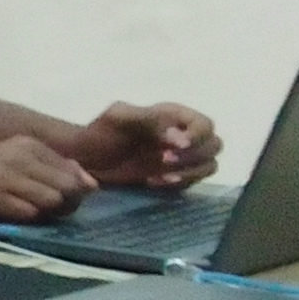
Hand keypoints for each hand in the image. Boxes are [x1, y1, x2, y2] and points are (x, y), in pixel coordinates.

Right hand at [0, 133, 97, 221]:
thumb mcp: (17, 161)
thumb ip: (56, 168)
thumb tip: (92, 185)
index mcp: (27, 144)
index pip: (71, 169)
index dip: (73, 188)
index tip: (60, 196)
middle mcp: (19, 156)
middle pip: (68, 186)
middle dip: (67, 202)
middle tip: (52, 210)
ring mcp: (6, 176)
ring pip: (53, 200)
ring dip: (48, 212)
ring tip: (32, 211)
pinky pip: (29, 213)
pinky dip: (27, 218)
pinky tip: (15, 214)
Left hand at [70, 102, 221, 190]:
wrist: (84, 157)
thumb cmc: (100, 132)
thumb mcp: (119, 118)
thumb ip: (151, 121)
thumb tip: (182, 140)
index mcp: (174, 115)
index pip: (205, 125)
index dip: (198, 137)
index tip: (176, 148)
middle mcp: (183, 135)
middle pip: (214, 145)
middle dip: (194, 156)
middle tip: (164, 161)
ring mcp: (181, 157)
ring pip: (209, 165)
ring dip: (190, 173)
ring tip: (160, 176)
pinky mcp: (174, 175)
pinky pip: (193, 181)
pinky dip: (179, 184)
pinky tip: (153, 182)